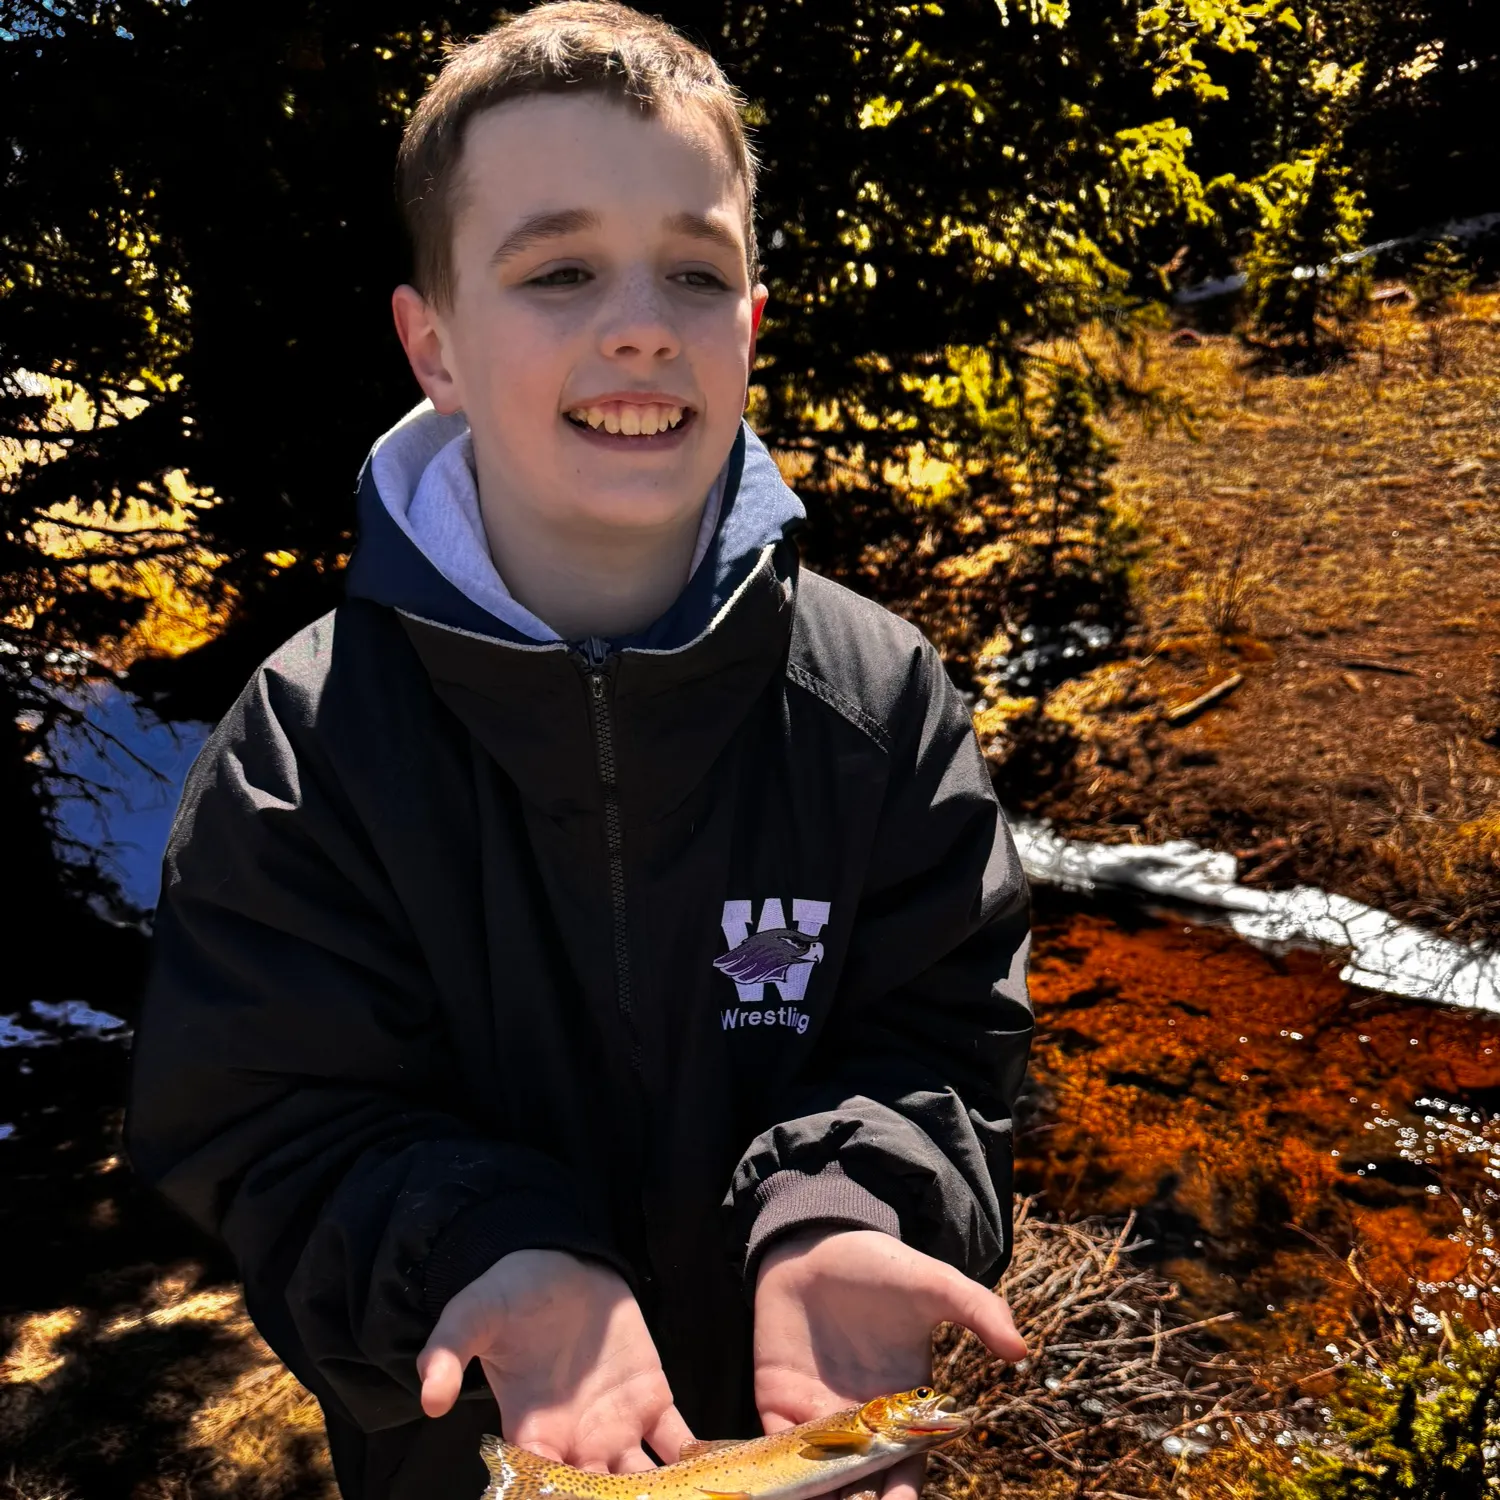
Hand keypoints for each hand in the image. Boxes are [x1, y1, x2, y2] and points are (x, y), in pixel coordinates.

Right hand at [417, 1248, 692, 1471]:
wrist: (556, 1261)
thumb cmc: (509, 1295)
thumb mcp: (472, 1316)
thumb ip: (448, 1353)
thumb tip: (429, 1397)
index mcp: (532, 1434)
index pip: (542, 1487)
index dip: (554, 1498)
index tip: (571, 1498)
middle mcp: (578, 1444)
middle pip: (600, 1496)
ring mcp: (619, 1426)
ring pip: (644, 1480)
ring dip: (663, 1493)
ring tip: (690, 1498)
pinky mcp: (653, 1398)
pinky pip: (678, 1440)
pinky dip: (698, 1458)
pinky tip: (720, 1472)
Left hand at [753, 1230, 1025, 1499]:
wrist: (816, 1241)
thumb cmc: (880, 1265)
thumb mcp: (933, 1283)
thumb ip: (977, 1309)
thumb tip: (1021, 1349)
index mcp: (902, 1406)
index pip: (905, 1468)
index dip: (901, 1494)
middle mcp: (860, 1420)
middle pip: (861, 1483)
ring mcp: (817, 1414)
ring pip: (819, 1476)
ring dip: (818, 1497)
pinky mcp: (777, 1401)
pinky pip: (777, 1448)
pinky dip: (777, 1473)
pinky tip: (777, 1488)